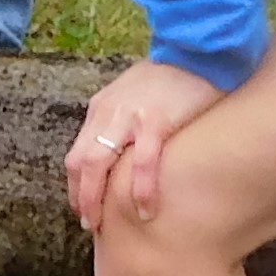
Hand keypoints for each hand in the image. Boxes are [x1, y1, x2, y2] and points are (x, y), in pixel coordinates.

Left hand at [68, 58, 221, 230]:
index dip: (77, 185)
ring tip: (106, 226)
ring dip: (98, 199)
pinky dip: (141, 189)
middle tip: (88, 225)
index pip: (77, 153)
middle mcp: (108, 113)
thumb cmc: (174, 76)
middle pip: (80, 162)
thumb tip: (124, 153)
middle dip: (81, 197)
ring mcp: (130, 117)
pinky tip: (146, 211)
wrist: (199, 49)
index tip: (82, 208)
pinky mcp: (157, 121)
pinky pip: (144, 162)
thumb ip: (125, 121)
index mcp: (102, 108)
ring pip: (99, 163)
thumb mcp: (136, 95)